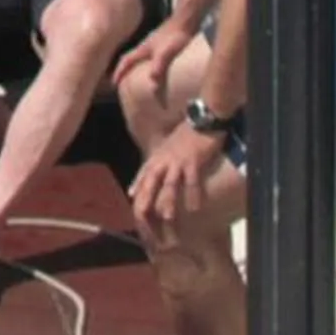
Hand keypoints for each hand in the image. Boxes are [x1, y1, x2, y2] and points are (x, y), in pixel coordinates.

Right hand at [112, 18, 194, 98]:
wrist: (187, 21)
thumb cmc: (176, 35)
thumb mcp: (166, 53)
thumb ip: (159, 66)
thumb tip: (152, 82)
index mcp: (143, 49)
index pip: (126, 61)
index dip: (119, 72)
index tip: (114, 84)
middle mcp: (146, 46)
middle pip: (130, 58)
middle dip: (125, 70)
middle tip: (122, 83)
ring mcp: (154, 44)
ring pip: (140, 57)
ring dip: (136, 67)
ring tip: (137, 79)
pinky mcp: (163, 43)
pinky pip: (151, 57)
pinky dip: (149, 65)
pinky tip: (157, 69)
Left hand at [131, 123, 227, 238]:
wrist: (204, 117)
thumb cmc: (188, 132)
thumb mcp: (169, 145)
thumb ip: (159, 159)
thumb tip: (150, 170)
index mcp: (158, 156)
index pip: (143, 174)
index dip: (137, 187)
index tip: (131, 201)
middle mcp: (164, 159)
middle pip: (150, 182)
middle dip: (145, 200)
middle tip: (143, 218)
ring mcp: (178, 160)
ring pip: (169, 183)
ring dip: (168, 201)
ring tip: (167, 218)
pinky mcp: (193, 161)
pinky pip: (192, 180)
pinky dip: (192, 194)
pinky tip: (194, 207)